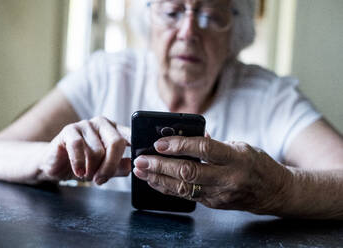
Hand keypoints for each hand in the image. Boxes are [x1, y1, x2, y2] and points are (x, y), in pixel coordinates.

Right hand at [39, 116, 130, 184]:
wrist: (55, 164)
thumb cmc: (83, 165)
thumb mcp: (104, 169)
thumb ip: (119, 167)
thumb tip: (133, 165)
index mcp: (114, 130)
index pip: (131, 134)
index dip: (138, 144)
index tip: (142, 159)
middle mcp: (101, 124)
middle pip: (117, 143)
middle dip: (111, 166)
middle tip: (101, 180)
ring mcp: (85, 125)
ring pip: (97, 150)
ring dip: (92, 168)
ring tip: (86, 174)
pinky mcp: (69, 130)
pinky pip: (78, 146)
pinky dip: (79, 163)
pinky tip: (79, 172)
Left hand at [133, 136, 291, 213]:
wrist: (275, 191)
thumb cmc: (257, 164)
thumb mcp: (240, 146)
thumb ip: (213, 143)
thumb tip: (185, 137)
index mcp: (237, 158)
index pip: (204, 149)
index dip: (180, 145)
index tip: (160, 142)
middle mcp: (228, 178)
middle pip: (189, 172)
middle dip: (161, 166)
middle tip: (142, 159)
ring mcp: (220, 194)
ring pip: (184, 188)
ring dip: (159, 179)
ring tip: (141, 171)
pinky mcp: (214, 204)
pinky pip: (187, 196)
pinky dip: (168, 188)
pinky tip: (154, 181)